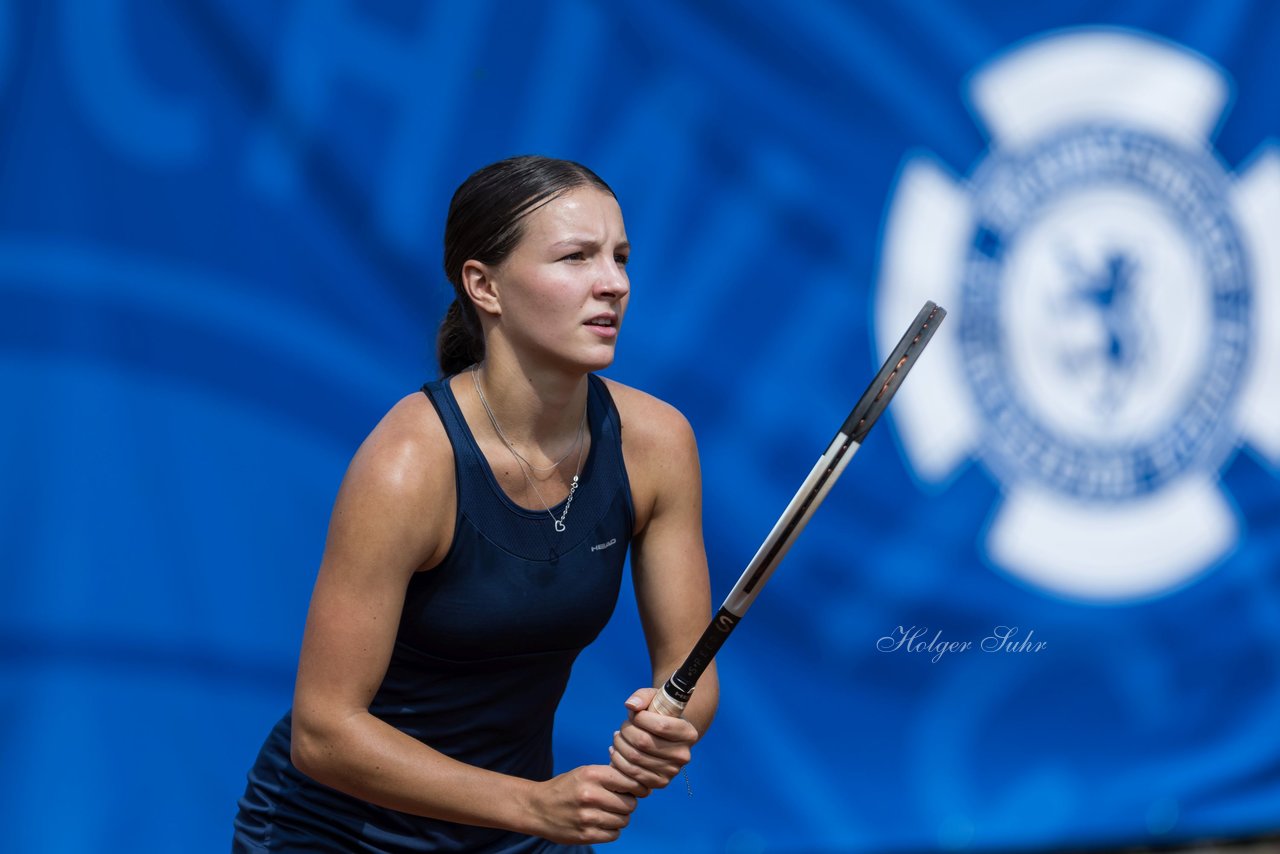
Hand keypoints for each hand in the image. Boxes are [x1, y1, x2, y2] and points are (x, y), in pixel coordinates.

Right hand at [527, 764, 643, 844]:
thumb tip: (643, 785)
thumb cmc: (567, 788)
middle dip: (628, 804)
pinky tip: (601, 823)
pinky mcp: (585, 835)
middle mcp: (589, 794)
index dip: (638, 787)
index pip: (630, 781)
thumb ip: (611, 776)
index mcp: (591, 774)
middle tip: (617, 802)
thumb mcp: (585, 772)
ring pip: (623, 820)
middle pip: (629, 804)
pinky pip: (614, 834)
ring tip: (607, 813)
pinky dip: (611, 830)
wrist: (538, 808)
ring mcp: (587, 817)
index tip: (638, 790)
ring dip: (620, 818)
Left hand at [608, 687, 698, 790]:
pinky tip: (616, 751)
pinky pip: (631, 774)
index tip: (633, 715)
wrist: (665, 738)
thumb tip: (630, 706)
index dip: (640, 718)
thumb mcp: (655, 698)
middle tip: (622, 727)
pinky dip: (618, 761)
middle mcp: (683, 755)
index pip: (660, 725)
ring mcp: (672, 772)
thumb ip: (642, 696)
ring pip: (635, 758)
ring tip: (617, 737)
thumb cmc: (659, 715)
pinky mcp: (659, 783)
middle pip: (644, 742)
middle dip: (626, 731)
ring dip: (619, 745)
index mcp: (688, 733)